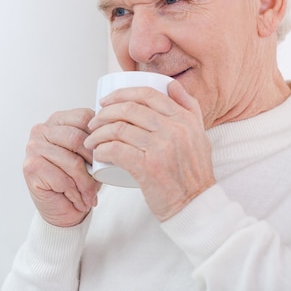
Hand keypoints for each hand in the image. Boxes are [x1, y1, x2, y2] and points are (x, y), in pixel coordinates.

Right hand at [23, 108, 101, 226]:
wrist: (60, 209)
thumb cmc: (75, 180)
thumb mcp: (89, 156)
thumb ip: (95, 143)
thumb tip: (109, 143)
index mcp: (57, 120)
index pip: (83, 117)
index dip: (99, 136)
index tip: (106, 152)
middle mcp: (42, 130)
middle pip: (77, 138)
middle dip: (93, 162)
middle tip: (100, 177)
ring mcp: (34, 148)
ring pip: (72, 161)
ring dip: (86, 183)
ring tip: (90, 194)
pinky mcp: (32, 167)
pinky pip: (63, 180)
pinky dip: (76, 193)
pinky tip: (78, 200)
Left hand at [84, 80, 214, 221]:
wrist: (196, 205)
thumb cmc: (193, 172)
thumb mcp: (199, 135)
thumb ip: (189, 108)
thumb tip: (170, 84)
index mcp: (184, 119)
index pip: (147, 94)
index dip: (121, 94)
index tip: (106, 101)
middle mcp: (175, 129)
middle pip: (129, 109)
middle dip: (104, 112)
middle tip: (94, 122)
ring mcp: (162, 148)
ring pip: (119, 128)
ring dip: (98, 132)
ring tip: (91, 139)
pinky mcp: (149, 167)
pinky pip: (116, 150)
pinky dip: (102, 149)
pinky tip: (97, 152)